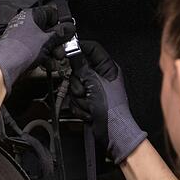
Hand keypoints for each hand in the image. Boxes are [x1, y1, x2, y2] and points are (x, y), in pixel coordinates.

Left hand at [0, 7, 73, 94]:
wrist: (6, 68)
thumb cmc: (20, 50)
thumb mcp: (48, 41)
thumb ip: (61, 33)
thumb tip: (70, 28)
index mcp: (31, 15)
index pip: (52, 13)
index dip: (62, 23)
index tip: (68, 33)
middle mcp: (26, 24)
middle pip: (49, 30)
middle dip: (57, 42)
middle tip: (62, 49)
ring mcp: (23, 37)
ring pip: (44, 42)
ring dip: (52, 52)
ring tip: (55, 59)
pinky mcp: (22, 50)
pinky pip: (37, 51)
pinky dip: (44, 57)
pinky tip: (47, 64)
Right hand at [70, 41, 146, 163]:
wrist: (112, 131)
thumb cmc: (111, 107)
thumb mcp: (94, 81)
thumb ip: (81, 64)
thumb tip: (72, 49)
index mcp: (107, 67)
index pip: (92, 48)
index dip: (79, 48)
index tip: (66, 51)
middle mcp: (100, 76)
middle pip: (78, 69)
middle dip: (78, 83)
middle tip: (85, 90)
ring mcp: (94, 89)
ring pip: (74, 86)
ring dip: (79, 98)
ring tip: (89, 104)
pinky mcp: (88, 102)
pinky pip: (74, 99)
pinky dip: (79, 107)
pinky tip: (89, 112)